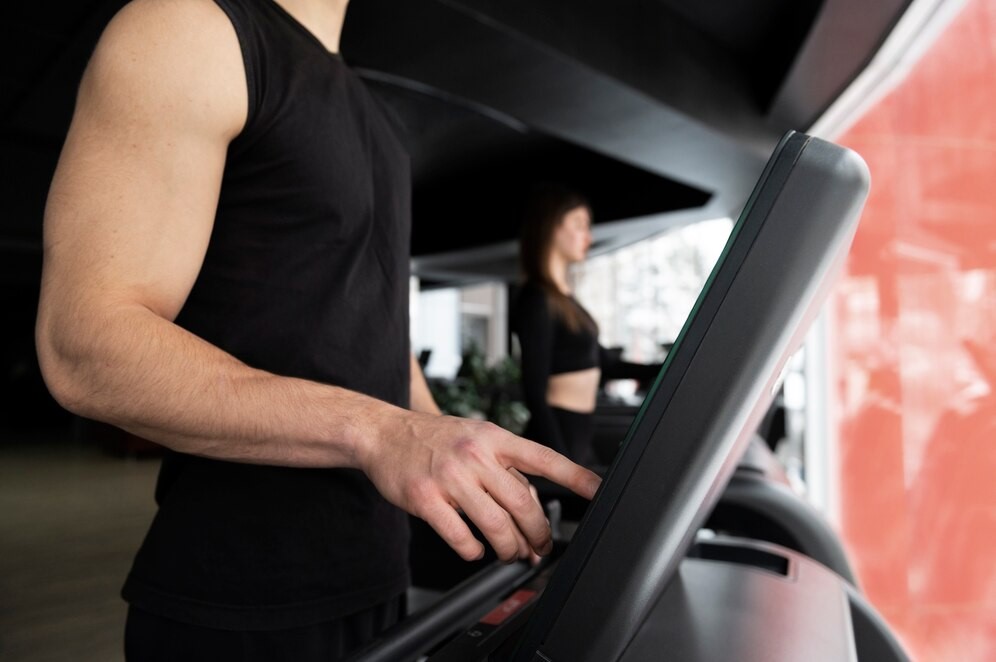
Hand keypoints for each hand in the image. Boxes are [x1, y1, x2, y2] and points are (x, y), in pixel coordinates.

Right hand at [360, 413, 600, 562]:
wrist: (385, 434)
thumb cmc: (436, 439)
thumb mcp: (477, 440)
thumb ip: (504, 471)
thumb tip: (531, 516)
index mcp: (494, 438)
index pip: (543, 458)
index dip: (575, 476)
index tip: (598, 491)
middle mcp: (475, 455)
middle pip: (523, 503)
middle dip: (538, 533)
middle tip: (540, 546)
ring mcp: (450, 478)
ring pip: (496, 526)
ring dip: (510, 549)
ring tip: (510, 553)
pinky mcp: (426, 500)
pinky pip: (462, 539)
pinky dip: (474, 551)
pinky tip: (474, 548)